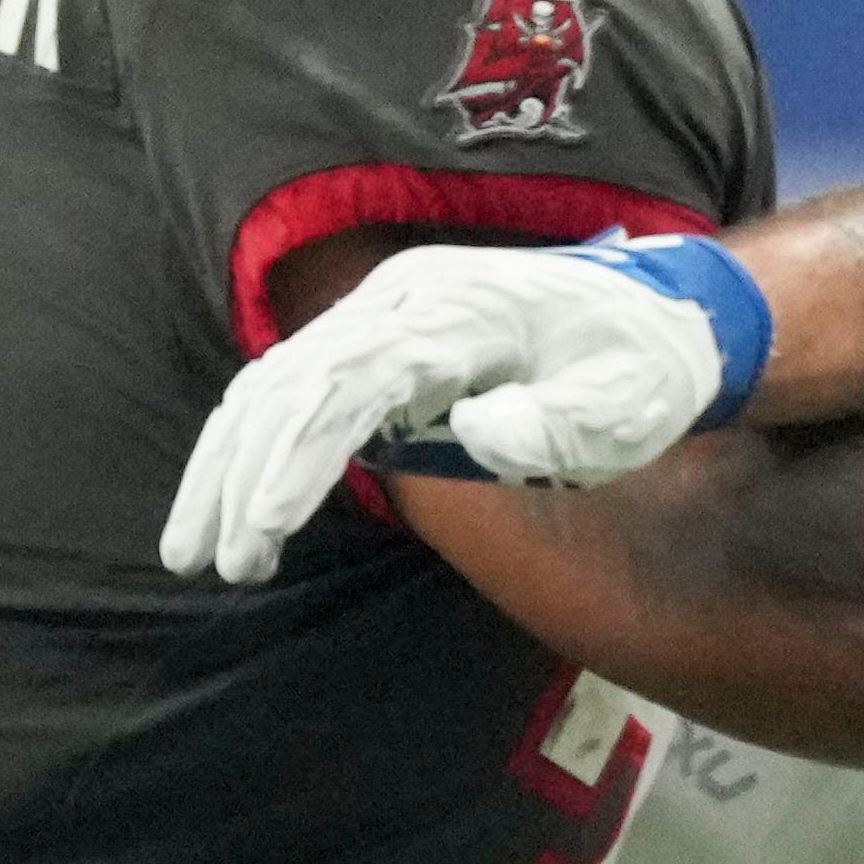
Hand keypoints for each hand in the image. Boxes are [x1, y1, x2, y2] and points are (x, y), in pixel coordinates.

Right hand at [159, 232, 772, 583]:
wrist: (667, 312)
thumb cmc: (646, 368)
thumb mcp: (627, 404)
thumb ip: (557, 424)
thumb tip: (477, 435)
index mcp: (462, 314)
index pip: (354, 381)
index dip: (301, 453)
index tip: (265, 527)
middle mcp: (410, 300)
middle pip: (294, 382)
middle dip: (240, 475)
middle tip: (211, 563)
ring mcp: (392, 311)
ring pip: (280, 382)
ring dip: (229, 464)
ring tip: (195, 552)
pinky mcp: (387, 336)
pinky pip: (299, 383)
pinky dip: (254, 440)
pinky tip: (226, 499)